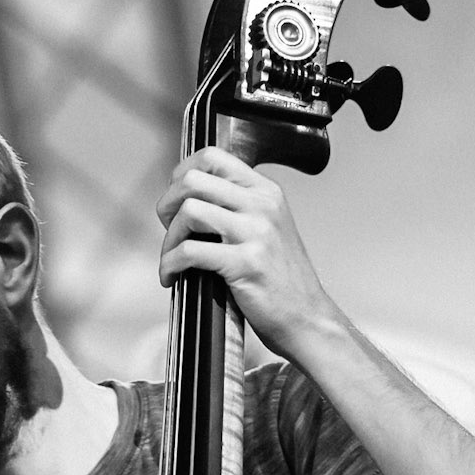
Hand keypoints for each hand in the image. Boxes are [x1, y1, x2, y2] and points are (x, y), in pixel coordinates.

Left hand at [155, 147, 335, 356]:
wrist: (307, 318)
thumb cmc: (281, 281)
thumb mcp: (267, 230)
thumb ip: (236, 209)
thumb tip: (188, 201)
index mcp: (266, 192)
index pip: (213, 156)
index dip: (181, 174)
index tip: (175, 199)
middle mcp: (262, 205)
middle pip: (193, 180)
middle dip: (168, 205)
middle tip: (167, 229)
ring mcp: (256, 232)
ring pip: (189, 211)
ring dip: (168, 238)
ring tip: (170, 258)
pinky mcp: (245, 263)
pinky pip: (189, 251)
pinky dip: (170, 265)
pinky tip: (172, 277)